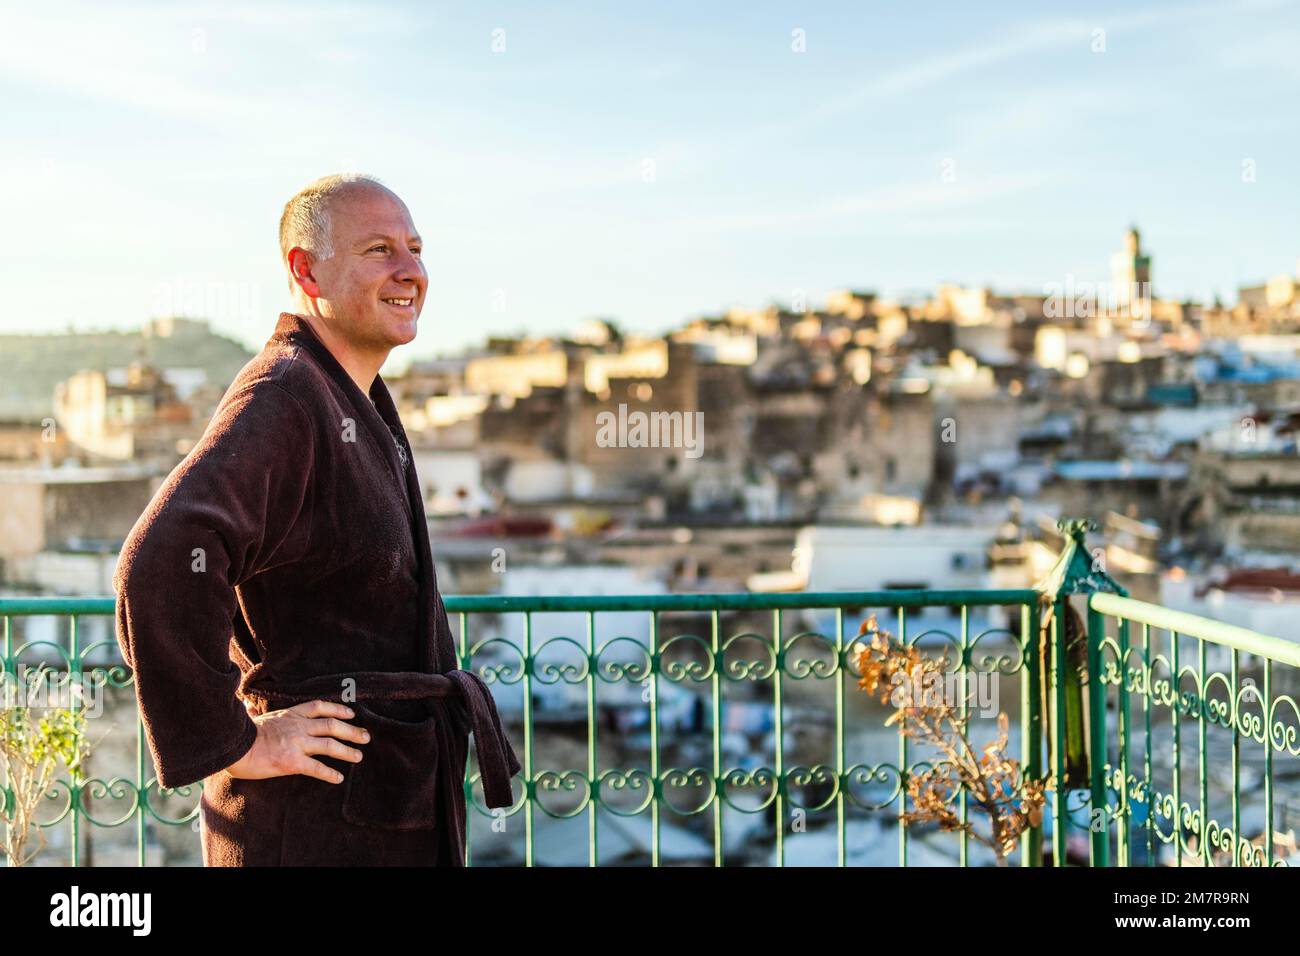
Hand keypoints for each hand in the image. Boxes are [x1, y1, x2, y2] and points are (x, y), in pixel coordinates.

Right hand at [224, 700, 368, 783]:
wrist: (232, 746)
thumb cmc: (239, 734)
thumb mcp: (252, 718)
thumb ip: (255, 712)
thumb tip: (247, 706)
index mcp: (290, 715)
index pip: (320, 707)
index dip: (338, 709)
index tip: (351, 713)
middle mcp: (298, 726)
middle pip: (332, 725)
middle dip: (352, 731)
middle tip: (366, 737)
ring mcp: (297, 743)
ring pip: (330, 745)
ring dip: (347, 751)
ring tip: (359, 756)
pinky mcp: (292, 762)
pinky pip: (317, 768)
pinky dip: (329, 773)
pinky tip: (338, 778)